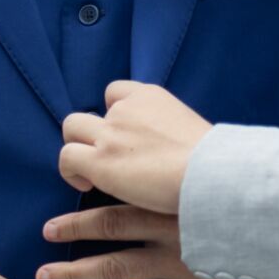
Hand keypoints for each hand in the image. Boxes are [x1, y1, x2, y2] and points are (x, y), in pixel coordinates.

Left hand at [37, 204, 265, 278]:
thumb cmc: (236, 202)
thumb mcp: (198, 184)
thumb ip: (162, 183)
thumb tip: (123, 166)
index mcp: (169, 219)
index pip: (112, 221)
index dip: (77, 226)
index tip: (47, 230)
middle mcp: (173, 254)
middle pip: (112, 267)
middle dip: (73, 275)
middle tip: (42, 277)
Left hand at [58, 80, 211, 214]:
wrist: (210, 173)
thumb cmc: (211, 160)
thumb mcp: (191, 128)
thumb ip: (170, 128)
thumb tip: (171, 145)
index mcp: (150, 95)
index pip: (116, 91)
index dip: (113, 115)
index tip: (122, 137)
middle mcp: (125, 108)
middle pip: (90, 112)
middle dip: (92, 134)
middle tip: (107, 159)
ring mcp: (110, 133)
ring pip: (71, 128)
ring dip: (77, 148)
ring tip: (91, 173)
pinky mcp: (100, 162)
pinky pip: (67, 157)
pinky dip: (71, 171)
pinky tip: (87, 186)